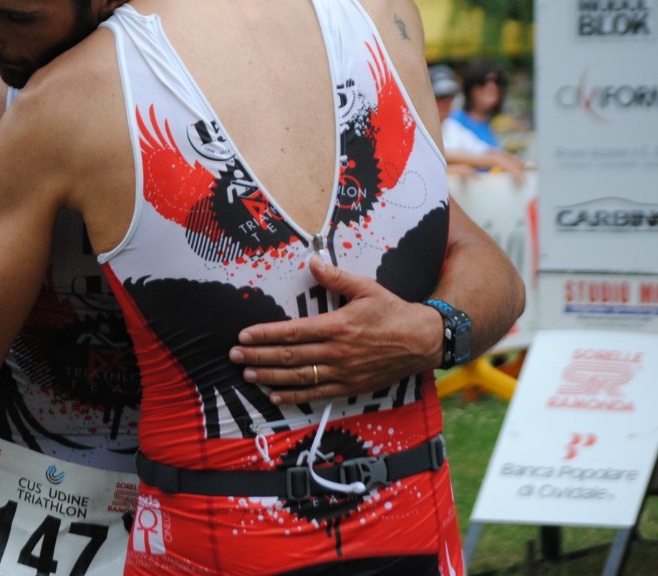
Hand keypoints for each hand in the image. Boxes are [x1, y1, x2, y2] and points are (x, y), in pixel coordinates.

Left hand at [228, 253, 441, 404]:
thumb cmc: (392, 311)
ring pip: (299, 377)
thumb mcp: (366, 288)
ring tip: (247, 374)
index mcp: (337, 325)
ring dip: (270, 377)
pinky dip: (294, 397)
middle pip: (290, 356)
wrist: (422, 341)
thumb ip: (336, 277)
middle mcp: (337, 352)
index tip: (244, 335)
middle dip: (258, 356)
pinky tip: (275, 397)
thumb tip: (311, 261)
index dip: (265, 335)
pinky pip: (317, 394)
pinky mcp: (351, 387)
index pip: (292, 332)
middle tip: (235, 355)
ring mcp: (343, 372)